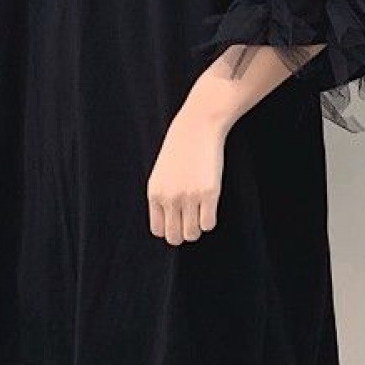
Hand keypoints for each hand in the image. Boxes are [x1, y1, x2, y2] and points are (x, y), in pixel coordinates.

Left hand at [146, 106, 227, 245]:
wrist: (196, 127)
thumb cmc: (180, 151)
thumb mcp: (161, 175)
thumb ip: (162, 198)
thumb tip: (170, 226)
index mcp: (154, 194)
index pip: (158, 230)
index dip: (170, 228)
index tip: (178, 219)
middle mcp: (169, 198)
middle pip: (175, 237)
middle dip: (184, 232)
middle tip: (192, 219)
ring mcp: (189, 196)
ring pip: (193, 234)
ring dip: (198, 227)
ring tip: (201, 211)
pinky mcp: (209, 192)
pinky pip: (209, 224)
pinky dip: (210, 220)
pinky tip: (210, 205)